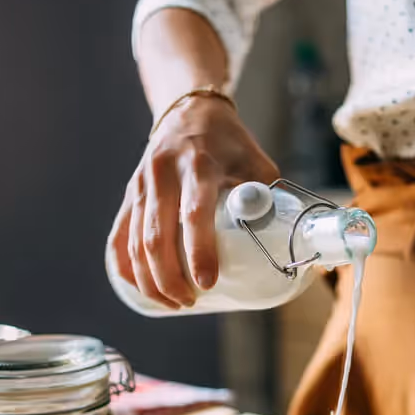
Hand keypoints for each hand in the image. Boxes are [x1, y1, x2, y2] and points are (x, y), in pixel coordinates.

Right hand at [110, 96, 277, 308]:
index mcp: (199, 163)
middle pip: (157, 236)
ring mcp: (141, 184)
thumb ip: (269, 199)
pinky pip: (119, 236)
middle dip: (171, 278)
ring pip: (135, 242)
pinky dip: (126, 267)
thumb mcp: (256, 163)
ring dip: (151, 280)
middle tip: (191, 302)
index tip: (208, 283)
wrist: (190, 112)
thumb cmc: (230, 144)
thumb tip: (296, 245)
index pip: (194, 212)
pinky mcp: (129, 194)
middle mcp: (163, 173)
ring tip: (175, 303)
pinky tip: (141, 288)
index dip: (199, 251)